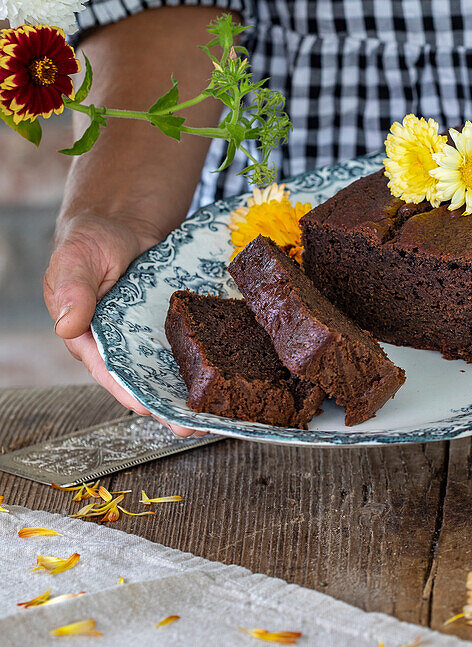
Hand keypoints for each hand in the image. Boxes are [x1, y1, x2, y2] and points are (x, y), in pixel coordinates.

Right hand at [44, 211, 202, 436]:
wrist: (123, 221)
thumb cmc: (91, 242)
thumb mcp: (76, 259)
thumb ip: (72, 289)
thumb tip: (68, 324)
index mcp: (90, 339)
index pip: (110, 372)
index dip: (131, 393)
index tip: (152, 411)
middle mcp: (122, 345)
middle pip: (146, 381)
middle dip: (169, 405)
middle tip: (195, 425)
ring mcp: (150, 336)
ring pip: (172, 370)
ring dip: (193, 391)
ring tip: (218, 413)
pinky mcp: (174, 323)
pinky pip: (191, 344)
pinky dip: (207, 358)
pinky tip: (228, 374)